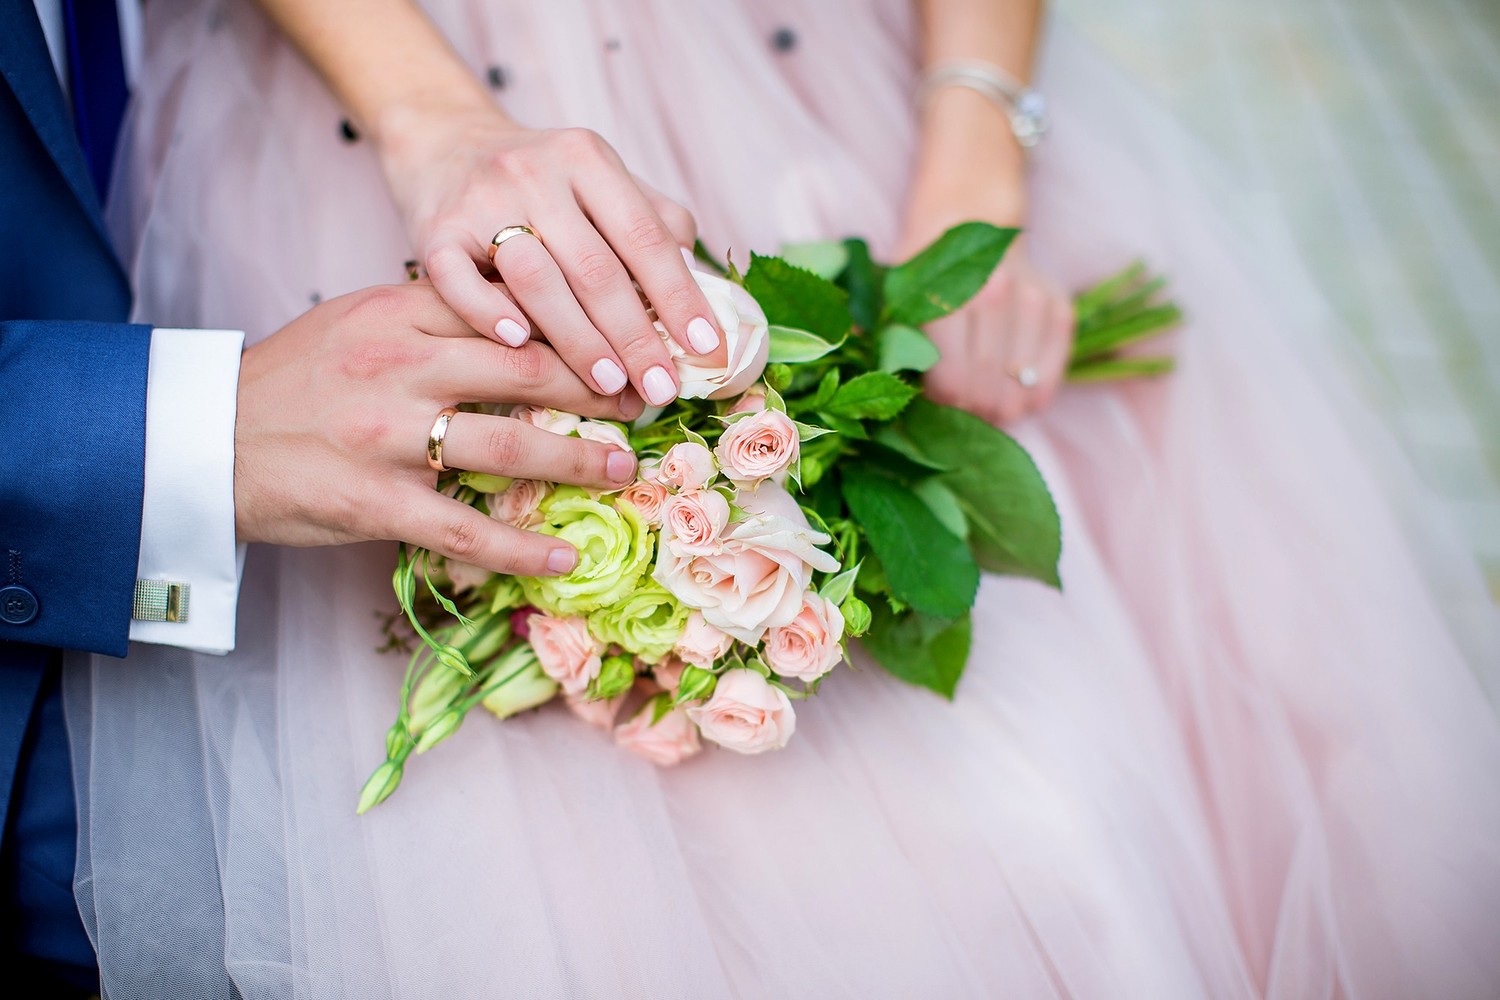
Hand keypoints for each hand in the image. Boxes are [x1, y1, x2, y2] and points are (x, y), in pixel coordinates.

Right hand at [235, 283, 643, 575]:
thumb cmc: (296, 378)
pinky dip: (521, 546)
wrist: (207, 437)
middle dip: (599, 388)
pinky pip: (464, 527)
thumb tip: (526, 313)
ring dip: (579, 460)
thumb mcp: (360, 320)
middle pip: (527, 369)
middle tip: (645, 402)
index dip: (581, 328)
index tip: (627, 343)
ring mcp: (388, 436)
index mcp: (399, 313)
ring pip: (509, 445)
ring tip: (625, 470)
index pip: (511, 310)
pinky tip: (565, 556)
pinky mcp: (374, 501)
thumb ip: (436, 315)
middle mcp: (399, 367)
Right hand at [376, 100, 727, 406]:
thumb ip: (653, 224)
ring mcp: (480, 199)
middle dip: (636, 335)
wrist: (442, 143)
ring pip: (536, 278)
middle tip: (662, 388)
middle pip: (596, 266)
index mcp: (588, 159)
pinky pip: (459, 279)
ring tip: (609, 383)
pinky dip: (490, 314)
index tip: (706, 350)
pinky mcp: (433, 230)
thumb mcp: (599, 182)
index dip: (680, 296)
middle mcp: (536, 172)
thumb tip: (705, 290)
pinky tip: (520, 345)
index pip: (646, 235)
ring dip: (577, 337)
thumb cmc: (540, 182)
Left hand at [898, 86, 1073, 425]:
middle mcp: (996, 297)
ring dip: (1001, 409)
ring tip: (984, 403)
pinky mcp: (1060, 310)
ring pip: (1022, 393)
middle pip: (987, 394)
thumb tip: (855, 388)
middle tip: (960, 412)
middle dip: (971, 414)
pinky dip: (1031, 398)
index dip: (942, 408)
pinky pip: (1051, 381)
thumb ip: (879, 343)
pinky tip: (1011, 393)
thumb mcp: (891, 299)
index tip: (935, 404)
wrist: (971, 217)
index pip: (952, 386)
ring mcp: (1034, 303)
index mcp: (947, 299)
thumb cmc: (924, 270)